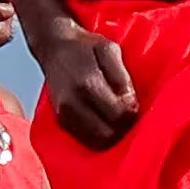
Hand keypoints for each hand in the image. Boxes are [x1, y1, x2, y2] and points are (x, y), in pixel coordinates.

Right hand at [39, 20, 143, 150]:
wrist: (54, 46)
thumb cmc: (84, 47)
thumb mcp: (110, 50)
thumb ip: (122, 77)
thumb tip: (131, 102)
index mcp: (87, 84)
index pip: (118, 115)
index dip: (132, 114)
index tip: (135, 105)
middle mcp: (72, 103)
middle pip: (108, 134)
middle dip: (123, 128)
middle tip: (128, 114)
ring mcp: (64, 114)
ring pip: (96, 141)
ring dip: (111, 135)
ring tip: (116, 118)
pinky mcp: (61, 121)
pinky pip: (85, 140)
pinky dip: (99, 136)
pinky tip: (104, 122)